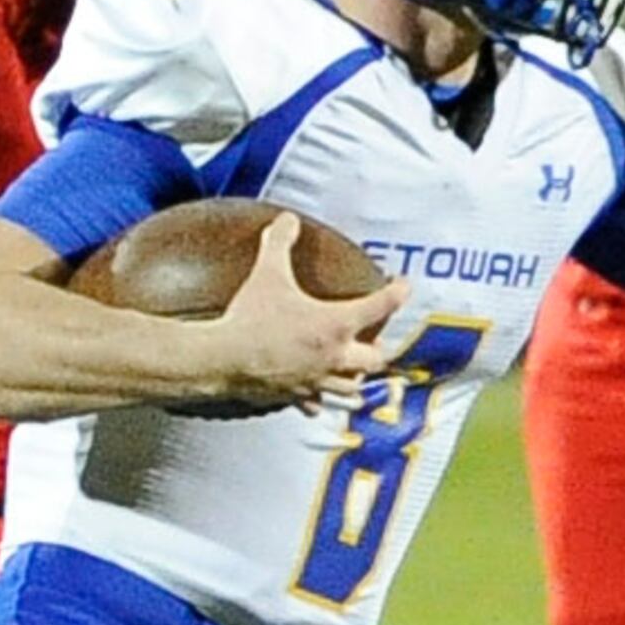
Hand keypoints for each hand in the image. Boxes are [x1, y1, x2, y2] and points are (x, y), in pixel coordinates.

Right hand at [207, 214, 403, 414]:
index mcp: (336, 324)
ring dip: (356, 381)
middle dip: (378, 351)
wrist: (222, 359)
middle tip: (375, 342)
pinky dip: (321, 400)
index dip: (398, 292)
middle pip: (375, 360)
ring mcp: (316, 380)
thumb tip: (287, 220)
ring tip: (355, 376)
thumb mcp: (267, 274)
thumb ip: (279, 244)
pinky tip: (317, 397)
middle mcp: (334, 356)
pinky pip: (317, 404)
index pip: (382, 306)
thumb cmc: (249, 319)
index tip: (402, 286)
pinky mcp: (296, 396)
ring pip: (351, 389)